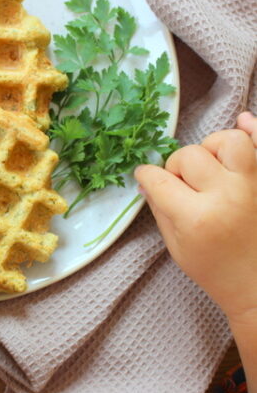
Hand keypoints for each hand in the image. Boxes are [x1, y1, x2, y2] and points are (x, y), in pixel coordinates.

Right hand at [134, 112, 256, 323]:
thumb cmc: (215, 270)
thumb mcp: (176, 246)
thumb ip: (159, 209)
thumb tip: (146, 182)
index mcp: (196, 217)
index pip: (159, 179)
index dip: (146, 175)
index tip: (145, 177)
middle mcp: (226, 195)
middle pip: (189, 156)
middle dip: (177, 166)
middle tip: (181, 183)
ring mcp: (254, 185)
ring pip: (228, 140)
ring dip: (211, 148)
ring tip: (211, 167)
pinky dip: (252, 128)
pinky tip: (243, 122)